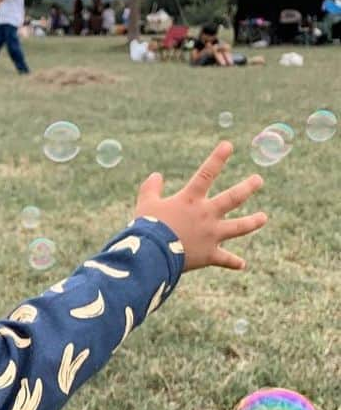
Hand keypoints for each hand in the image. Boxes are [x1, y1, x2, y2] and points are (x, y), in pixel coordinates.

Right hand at [135, 142, 266, 271]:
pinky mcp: (209, 255)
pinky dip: (233, 262)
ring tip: (263, 218)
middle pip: (233, 198)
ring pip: (239, 227)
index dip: (217, 158)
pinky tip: (242, 264)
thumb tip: (156, 175)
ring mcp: (211, 235)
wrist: (153, 254)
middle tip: (258, 180)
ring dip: (252, 222)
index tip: (229, 145)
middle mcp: (206, 215)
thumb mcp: (145, 204)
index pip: (206, 173)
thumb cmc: (147, 227)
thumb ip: (150, 188)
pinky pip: (224, 259)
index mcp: (190, 200)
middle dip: (247, 187)